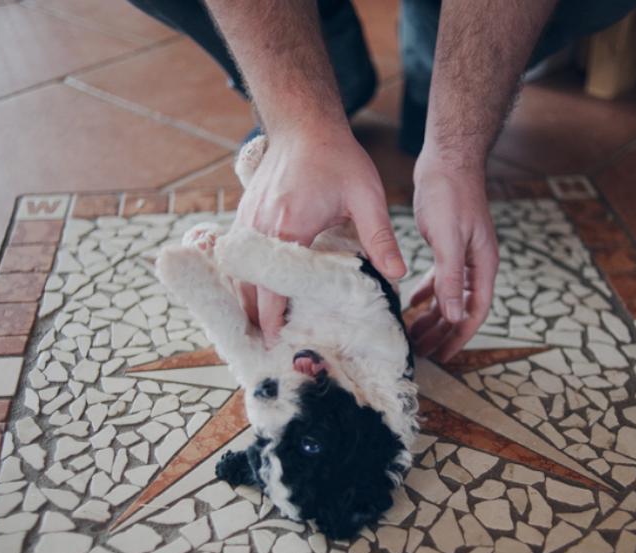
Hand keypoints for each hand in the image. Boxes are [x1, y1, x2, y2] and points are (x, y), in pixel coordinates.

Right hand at [233, 127, 406, 343]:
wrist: (303, 123)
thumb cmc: (336, 157)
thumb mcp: (367, 196)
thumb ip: (380, 237)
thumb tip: (397, 274)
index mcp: (289, 228)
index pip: (273, 287)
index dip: (272, 319)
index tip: (277, 343)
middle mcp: (260, 228)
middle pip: (248, 287)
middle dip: (255, 318)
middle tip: (270, 346)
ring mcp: (247, 220)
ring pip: (238, 273)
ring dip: (247, 300)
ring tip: (260, 328)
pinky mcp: (245, 214)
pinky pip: (238, 257)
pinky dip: (245, 278)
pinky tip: (257, 292)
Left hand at [408, 154, 498, 361]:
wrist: (448, 159)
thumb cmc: (451, 195)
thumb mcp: (448, 240)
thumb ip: (452, 279)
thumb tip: (455, 316)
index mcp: (482, 266)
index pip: (475, 312)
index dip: (459, 336)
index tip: (442, 356)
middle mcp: (475, 264)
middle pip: (461, 309)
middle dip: (443, 332)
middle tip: (421, 351)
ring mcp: (462, 255)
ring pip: (449, 296)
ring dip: (433, 316)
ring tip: (414, 334)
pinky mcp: (446, 244)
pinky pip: (439, 278)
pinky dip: (427, 293)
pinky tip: (412, 303)